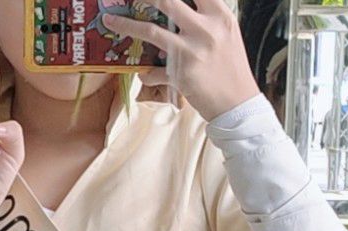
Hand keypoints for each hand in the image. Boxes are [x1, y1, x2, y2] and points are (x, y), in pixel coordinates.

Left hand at [103, 0, 260, 121]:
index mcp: (220, 15)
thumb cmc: (230, 69)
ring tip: (109, 20)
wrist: (237, 103)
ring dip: (126, 24)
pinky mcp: (180, 72)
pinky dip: (147, 73)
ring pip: (150, 31)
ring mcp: (191, 49)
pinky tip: (144, 74)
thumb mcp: (225, 36)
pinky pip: (154, 70)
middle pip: (167, 1)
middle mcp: (206, 28)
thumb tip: (178, 12)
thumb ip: (205, 20)